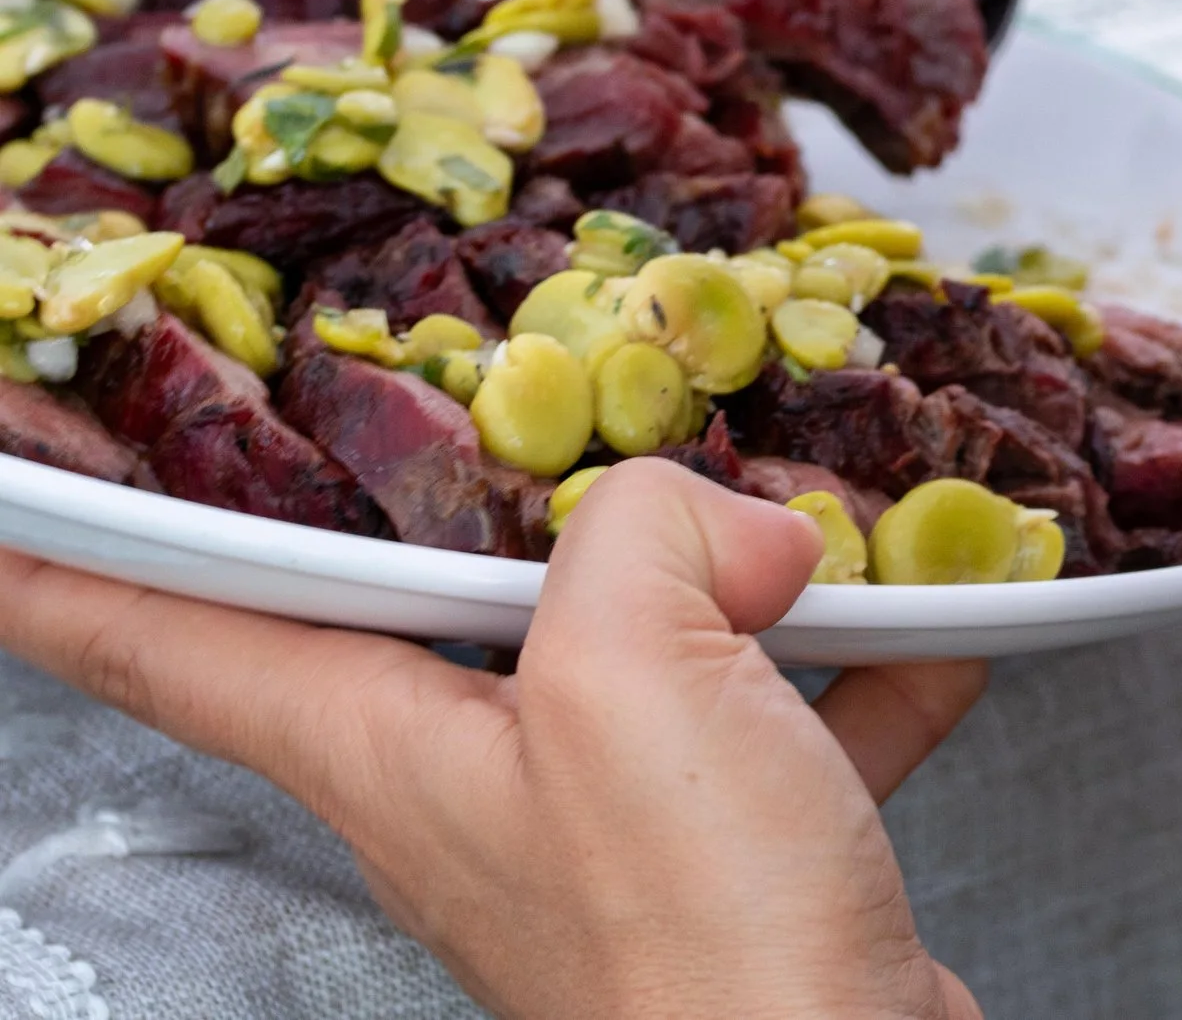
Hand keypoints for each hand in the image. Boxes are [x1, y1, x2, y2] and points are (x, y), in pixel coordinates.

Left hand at [0, 457, 984, 1019]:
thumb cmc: (696, 943)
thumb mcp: (630, 682)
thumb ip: (639, 536)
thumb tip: (730, 516)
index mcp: (386, 745)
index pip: (169, 636)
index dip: (69, 560)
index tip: (9, 495)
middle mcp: (474, 781)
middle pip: (409, 609)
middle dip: (442, 499)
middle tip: (457, 393)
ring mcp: (606, 821)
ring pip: (627, 647)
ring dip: (715, 574)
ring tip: (802, 511)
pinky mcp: (728, 851)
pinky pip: (779, 716)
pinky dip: (852, 665)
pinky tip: (934, 627)